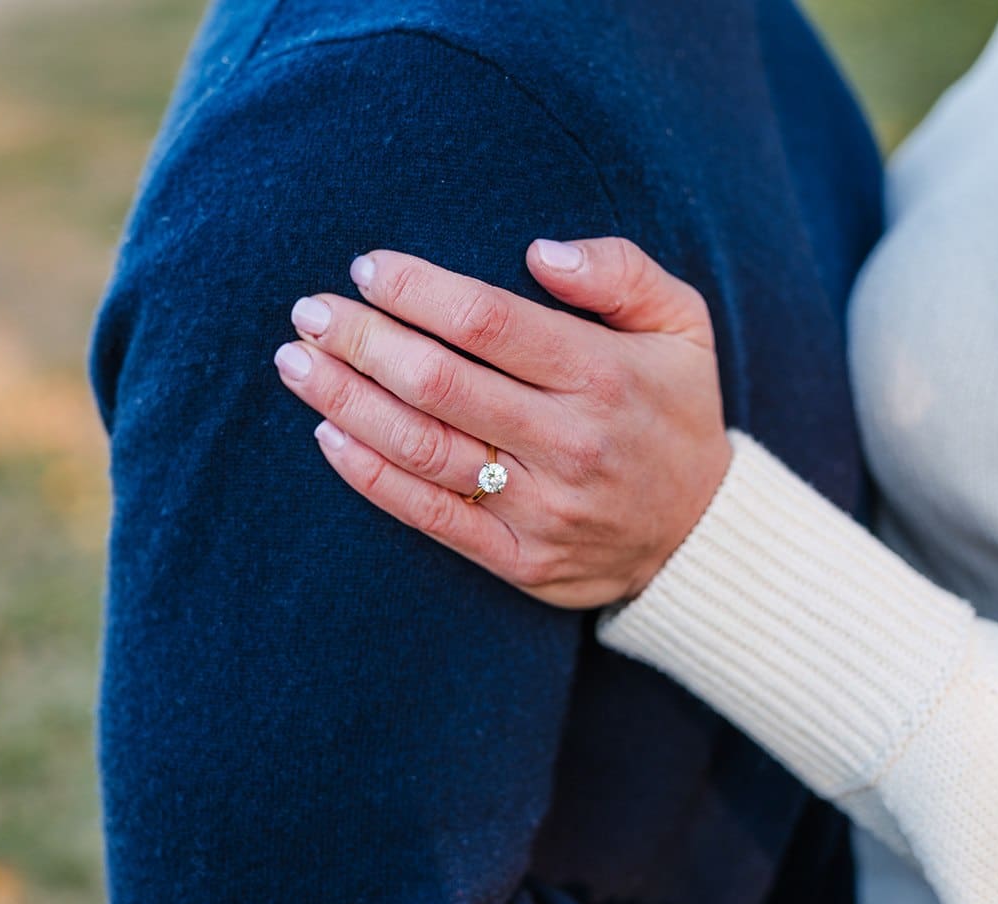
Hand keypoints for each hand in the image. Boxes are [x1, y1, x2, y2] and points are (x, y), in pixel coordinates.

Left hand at [273, 238, 731, 607]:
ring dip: (346, 402)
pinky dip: (370, 476)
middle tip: (309, 310)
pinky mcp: (519, 558)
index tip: (367, 268)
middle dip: (360, 340)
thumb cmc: (675, 410)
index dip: (415, 290)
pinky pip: (429, 517)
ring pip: (422, 448)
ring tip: (297, 364)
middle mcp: (570, 443)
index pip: (486, 321)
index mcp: (603, 375)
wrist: (700, 535)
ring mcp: (542, 508)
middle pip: (438, 383)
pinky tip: (329, 436)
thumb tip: (540, 251)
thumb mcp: (682, 324)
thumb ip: (620, 271)